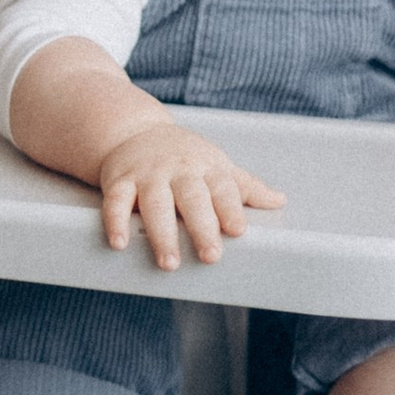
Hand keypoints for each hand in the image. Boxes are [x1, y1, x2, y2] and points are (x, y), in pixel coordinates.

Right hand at [95, 119, 283, 269]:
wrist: (133, 130)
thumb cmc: (183, 156)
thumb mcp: (216, 164)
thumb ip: (245, 186)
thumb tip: (279, 201)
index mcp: (206, 167)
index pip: (222, 188)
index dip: (231, 209)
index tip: (238, 231)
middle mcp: (178, 170)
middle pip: (191, 199)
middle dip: (201, 227)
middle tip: (211, 256)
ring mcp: (147, 175)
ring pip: (155, 204)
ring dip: (162, 234)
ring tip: (169, 263)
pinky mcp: (119, 181)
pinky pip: (115, 202)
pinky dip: (115, 222)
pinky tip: (119, 243)